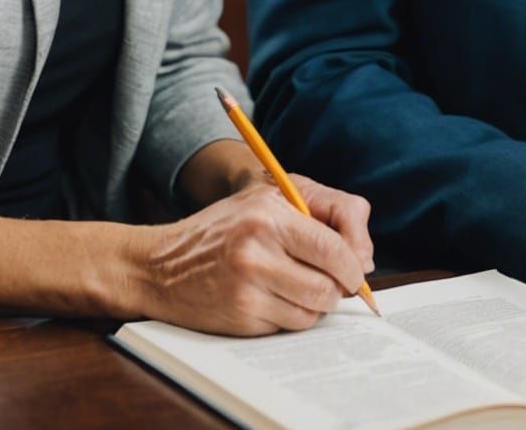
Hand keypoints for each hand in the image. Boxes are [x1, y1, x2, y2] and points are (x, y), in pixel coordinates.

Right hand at [123, 176, 371, 334]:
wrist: (161, 265)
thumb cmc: (222, 227)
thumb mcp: (266, 198)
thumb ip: (321, 212)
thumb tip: (364, 259)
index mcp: (268, 215)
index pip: (335, 248)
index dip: (353, 265)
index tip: (356, 271)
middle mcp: (258, 252)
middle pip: (328, 286)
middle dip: (337, 288)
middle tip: (331, 281)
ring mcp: (248, 289)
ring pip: (312, 311)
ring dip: (315, 304)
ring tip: (298, 286)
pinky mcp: (242, 317)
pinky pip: (289, 326)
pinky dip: (292, 316)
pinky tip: (274, 299)